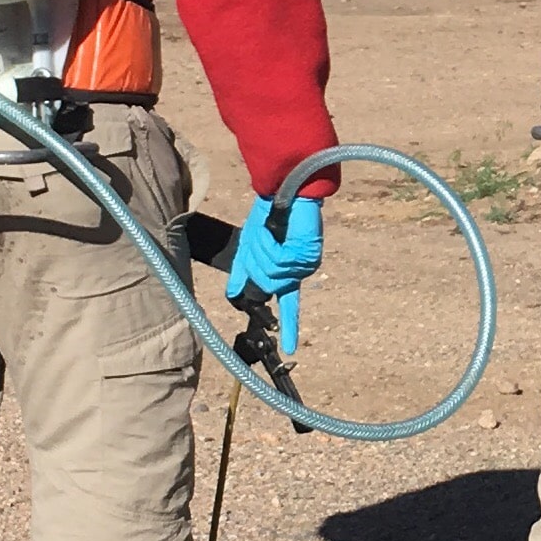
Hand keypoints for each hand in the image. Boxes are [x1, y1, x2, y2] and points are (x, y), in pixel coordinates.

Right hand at [226, 194, 324, 359]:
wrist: (283, 192)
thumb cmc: (268, 216)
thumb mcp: (249, 247)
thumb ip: (243, 270)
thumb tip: (234, 295)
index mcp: (288, 273)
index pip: (290, 305)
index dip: (290, 327)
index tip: (289, 348)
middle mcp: (299, 272)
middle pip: (268, 286)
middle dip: (256, 263)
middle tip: (261, 240)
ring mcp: (305, 263)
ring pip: (272, 274)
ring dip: (262, 252)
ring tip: (269, 232)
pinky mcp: (306, 253)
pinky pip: (278, 260)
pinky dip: (268, 244)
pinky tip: (274, 231)